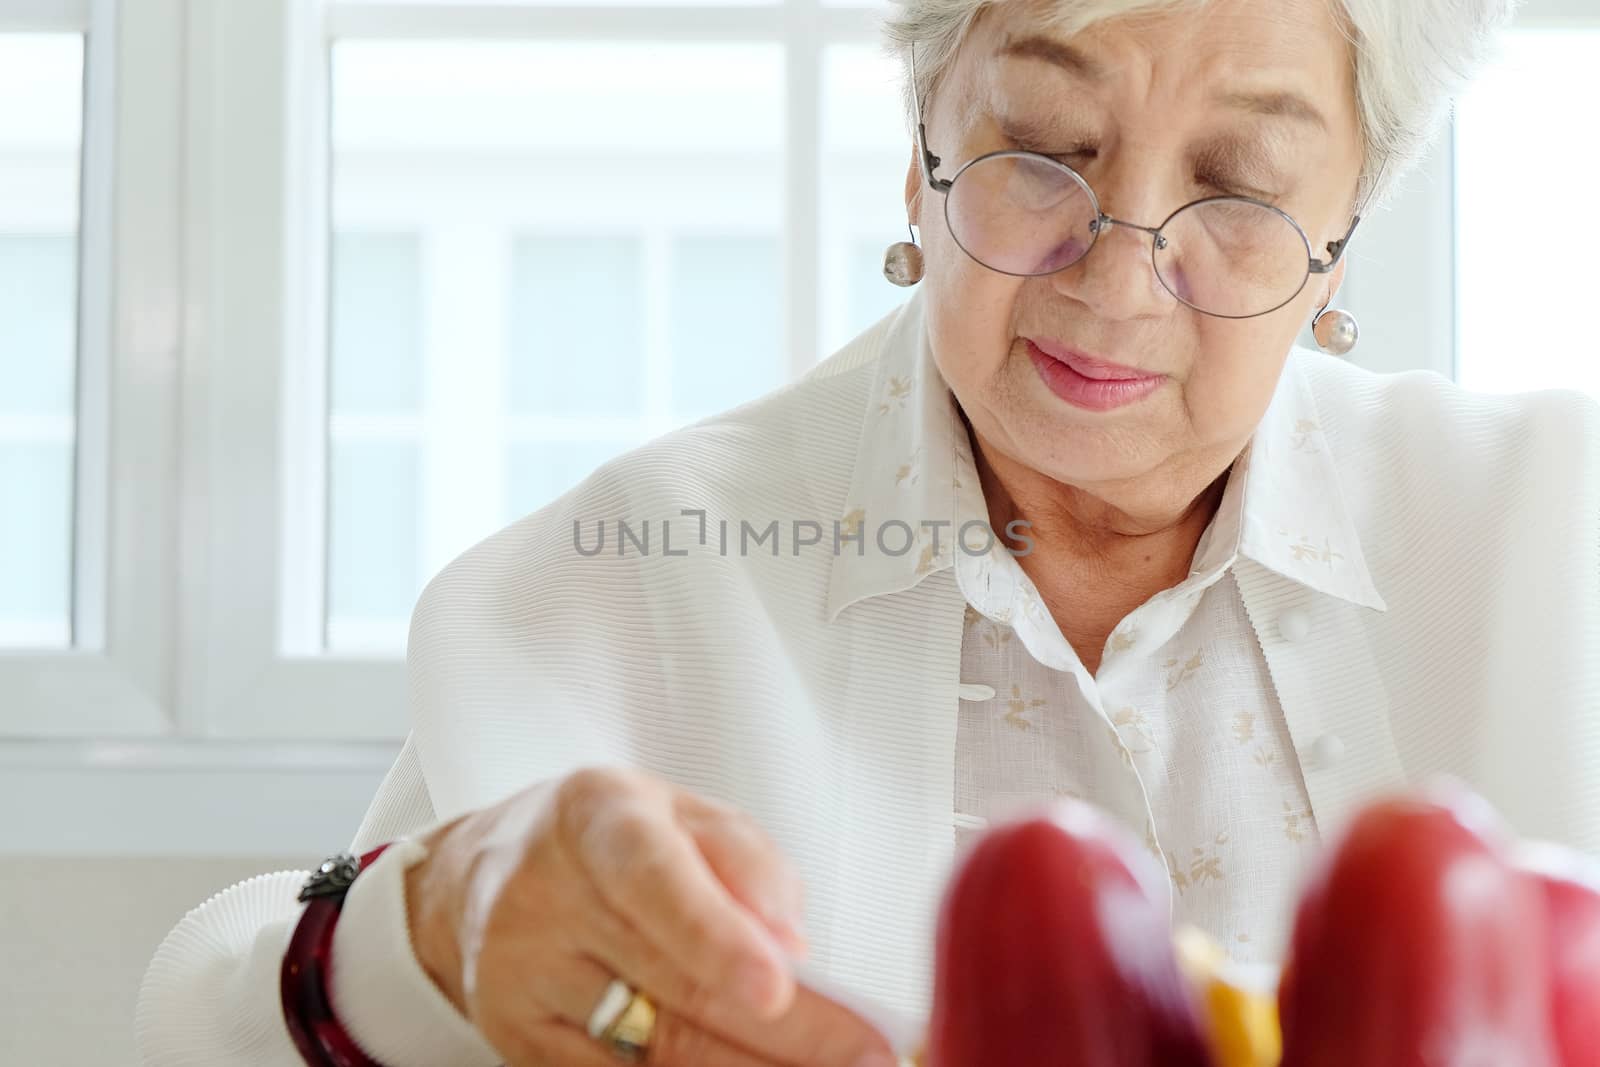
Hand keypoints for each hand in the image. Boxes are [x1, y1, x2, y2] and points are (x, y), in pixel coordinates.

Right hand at [405, 766, 899, 1065]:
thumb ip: (747, 863)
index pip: (653, 879)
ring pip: (655, 1052)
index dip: (714, 935)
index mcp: (597, 818)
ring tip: (836, 1066)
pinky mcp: (517, 1041)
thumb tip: (788, 945)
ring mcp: (522, 978)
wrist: (490, 872)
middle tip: (866, 1052)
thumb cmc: (610, 839)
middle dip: (785, 1030)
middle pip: (674, 985)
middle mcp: (544, 897)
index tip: (778, 983)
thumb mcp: (683, 813)